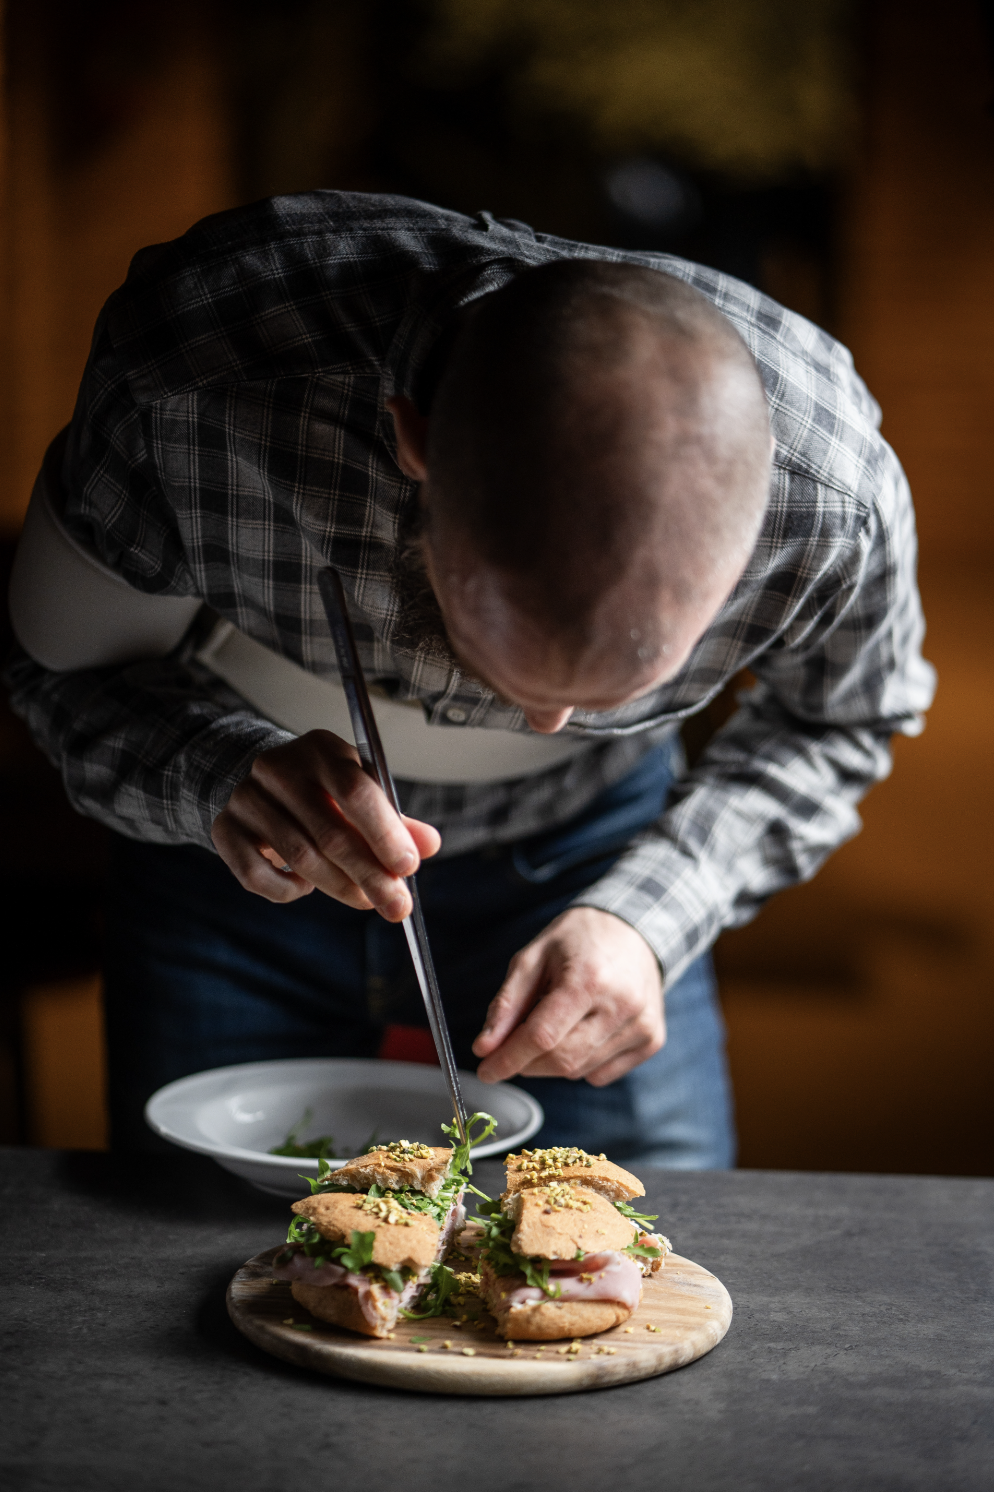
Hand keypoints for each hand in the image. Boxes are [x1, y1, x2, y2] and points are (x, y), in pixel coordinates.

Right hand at [211, 730, 440, 914]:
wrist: (256, 781)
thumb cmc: (320, 791)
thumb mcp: (360, 793)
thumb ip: (394, 820)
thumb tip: (429, 845)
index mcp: (321, 749)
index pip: (356, 791)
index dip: (384, 833)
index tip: (408, 867)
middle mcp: (278, 768)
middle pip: (330, 832)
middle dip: (370, 876)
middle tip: (396, 905)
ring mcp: (246, 798)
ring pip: (300, 858)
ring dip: (339, 887)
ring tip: (364, 899)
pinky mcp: (225, 829)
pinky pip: (260, 877)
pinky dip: (291, 890)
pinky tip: (307, 885)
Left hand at [472, 907, 664, 1087]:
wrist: (633, 930)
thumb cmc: (578, 941)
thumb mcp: (533, 957)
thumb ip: (507, 1004)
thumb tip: (485, 1048)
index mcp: (588, 979)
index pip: (541, 1036)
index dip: (508, 1059)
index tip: (487, 1071)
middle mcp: (622, 1005)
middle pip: (560, 1060)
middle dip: (527, 1063)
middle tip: (512, 1047)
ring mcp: (642, 1025)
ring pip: (579, 1071)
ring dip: (552, 1060)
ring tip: (555, 1022)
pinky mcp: (652, 1040)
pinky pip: (601, 1073)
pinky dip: (580, 1062)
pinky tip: (582, 1030)